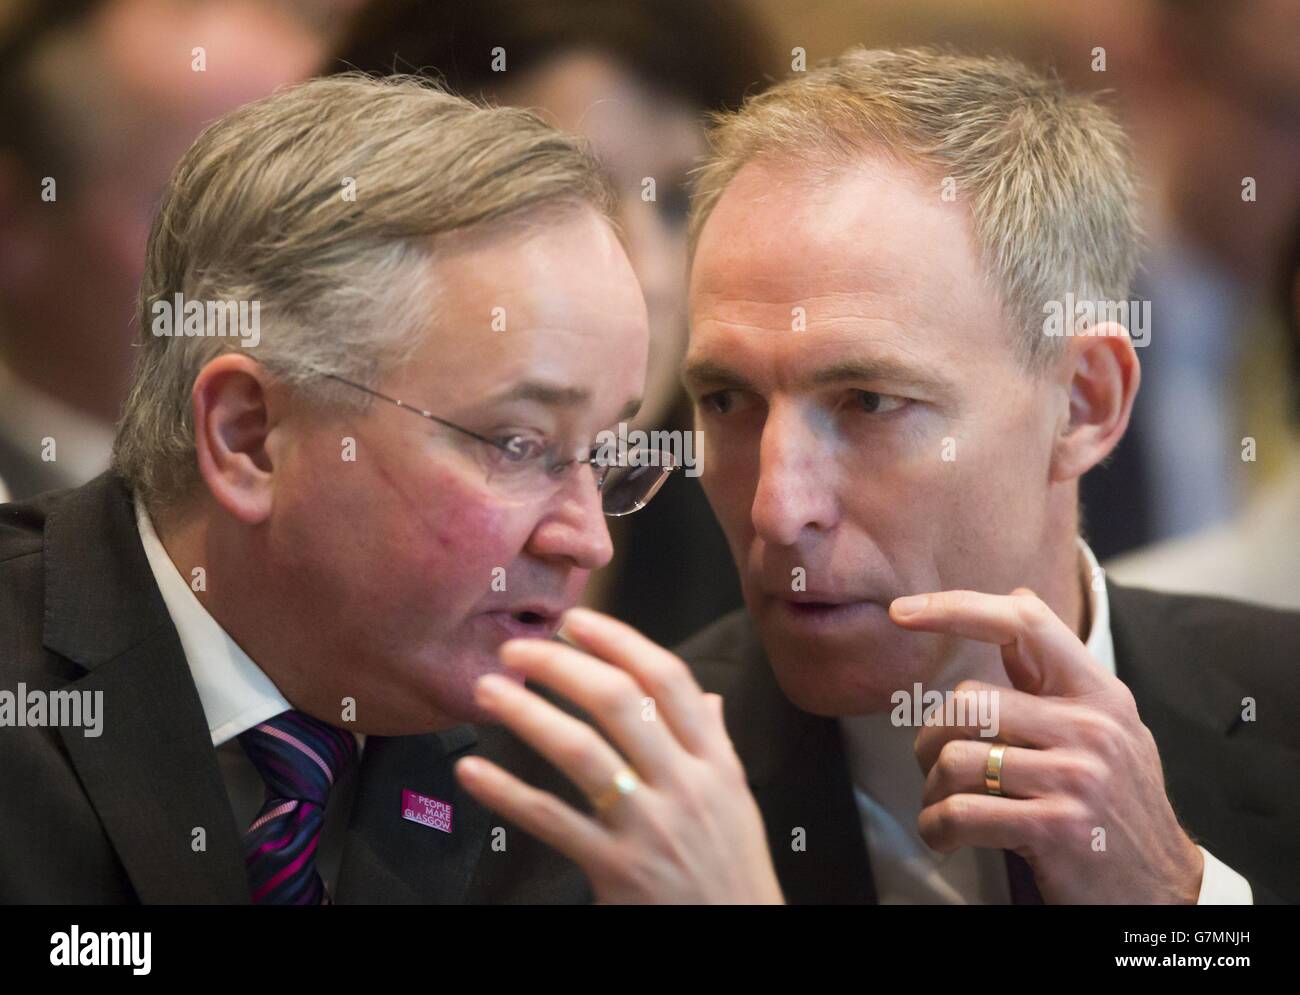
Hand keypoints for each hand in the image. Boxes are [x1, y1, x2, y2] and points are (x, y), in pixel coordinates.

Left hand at [454, 607, 783, 903]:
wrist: (741, 940)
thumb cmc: (732, 868)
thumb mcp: (738, 800)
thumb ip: (717, 744)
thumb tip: (708, 699)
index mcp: (717, 762)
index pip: (668, 680)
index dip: (619, 640)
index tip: (576, 621)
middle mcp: (687, 785)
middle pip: (621, 702)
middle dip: (562, 665)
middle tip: (516, 650)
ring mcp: (651, 827)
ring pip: (582, 751)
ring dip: (527, 713)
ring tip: (487, 691)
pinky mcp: (617, 870)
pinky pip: (552, 820)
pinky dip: (506, 793)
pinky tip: (472, 770)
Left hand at [890, 587, 1203, 903]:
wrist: (1163, 891)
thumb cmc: (1117, 805)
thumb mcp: (1109, 728)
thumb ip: (1058, 675)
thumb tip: (1019, 597)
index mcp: (1100, 694)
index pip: (1023, 624)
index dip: (955, 608)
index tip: (902, 610)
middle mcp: (1092, 729)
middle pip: (967, 702)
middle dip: (931, 738)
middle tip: (935, 767)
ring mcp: (1076, 779)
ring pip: (956, 758)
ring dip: (931, 789)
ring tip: (943, 806)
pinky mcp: (1056, 828)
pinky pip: (960, 812)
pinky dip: (936, 827)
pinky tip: (943, 836)